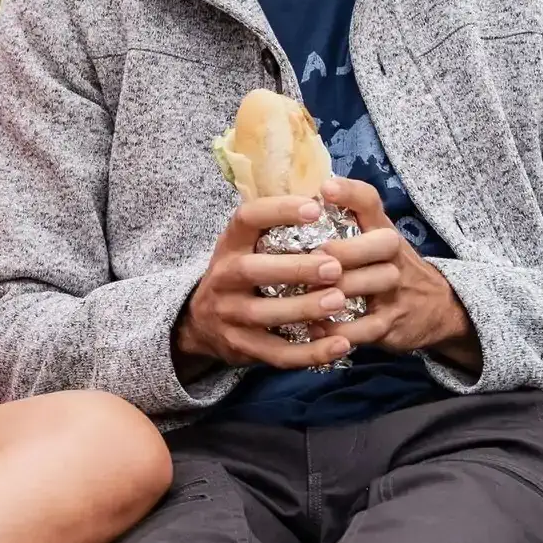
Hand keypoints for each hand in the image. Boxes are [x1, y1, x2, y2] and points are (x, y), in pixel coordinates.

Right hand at [174, 195, 361, 373]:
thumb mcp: (246, 245)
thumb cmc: (241, 273)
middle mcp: (224, 276)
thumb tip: (329, 190)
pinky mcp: (242, 347)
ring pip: (266, 314)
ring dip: (304, 309)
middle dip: (295, 268)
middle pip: (253, 270)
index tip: (315, 207)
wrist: (201, 322)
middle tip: (335, 266)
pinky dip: (310, 352)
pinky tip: (340, 344)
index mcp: (230, 243)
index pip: (248, 218)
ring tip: (340, 301)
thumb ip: (276, 227)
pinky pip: (277, 353)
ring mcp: (229, 314)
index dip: (279, 210)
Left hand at [318, 178, 476, 364]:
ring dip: (336, 290)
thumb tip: (290, 206)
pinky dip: (338, 330)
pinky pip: (365, 328)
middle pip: (379, 243)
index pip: (371, 202)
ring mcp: (395, 289)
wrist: (439, 308)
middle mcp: (393, 255)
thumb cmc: (389, 266)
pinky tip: (313, 329)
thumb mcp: (376, 240)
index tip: (326, 188)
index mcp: (381, 229)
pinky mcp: (391, 323)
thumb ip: (345, 222)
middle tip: (315, 255)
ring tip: (303, 295)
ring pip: (370, 285)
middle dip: (346, 250)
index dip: (350, 193)